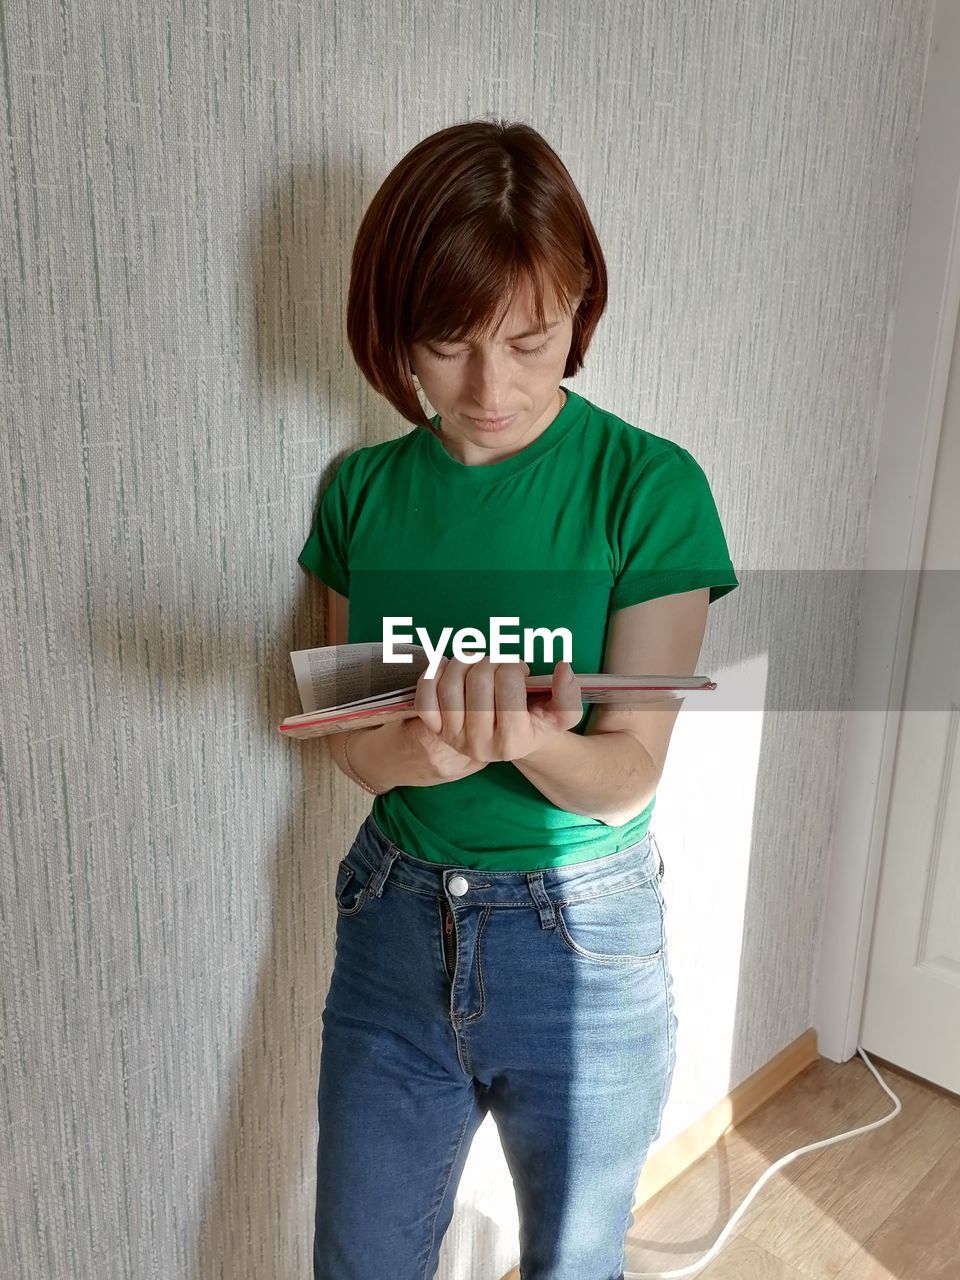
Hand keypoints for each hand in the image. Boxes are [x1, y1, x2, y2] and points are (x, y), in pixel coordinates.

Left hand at [413, 655, 583, 763]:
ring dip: (464, 661)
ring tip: (478, 662)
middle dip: (491, 661)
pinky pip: (424, 698)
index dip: (514, 667)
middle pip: (478, 682)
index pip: (508, 685)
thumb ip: (568, 695)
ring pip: (450, 686)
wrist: (511, 741)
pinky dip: (432, 675)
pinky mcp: (435, 730)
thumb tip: (563, 667)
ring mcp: (453, 738)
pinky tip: (447, 665)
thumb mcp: (559, 715)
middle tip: (498, 663)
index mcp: (512, 742)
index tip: (519, 670)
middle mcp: (480, 745)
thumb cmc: (535, 722)